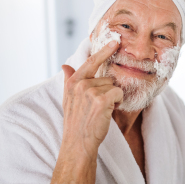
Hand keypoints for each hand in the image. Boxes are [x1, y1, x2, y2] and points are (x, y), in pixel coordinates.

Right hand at [52, 39, 122, 183]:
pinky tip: (108, 112)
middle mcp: (79, 83)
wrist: (78, 144)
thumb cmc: (77, 123)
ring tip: (102, 111)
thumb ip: (70, 80)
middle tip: (99, 106)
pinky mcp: (100, 99)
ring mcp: (89, 90)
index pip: (90, 61)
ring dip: (113, 98)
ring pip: (114, 85)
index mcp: (73, 82)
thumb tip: (66, 65)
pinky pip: (118, 93)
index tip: (115, 39)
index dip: (103, 50)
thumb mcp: (69, 100)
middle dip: (109, 90)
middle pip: (107, 77)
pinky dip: (118, 102)